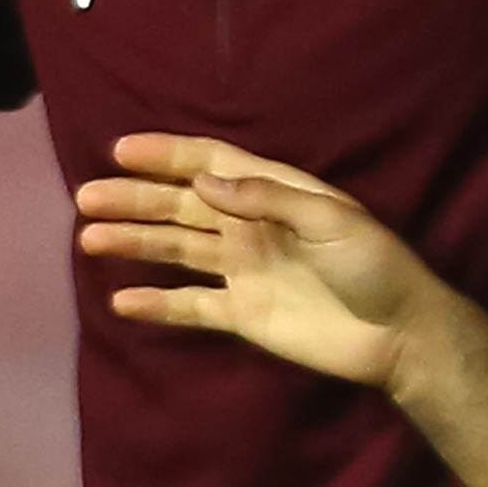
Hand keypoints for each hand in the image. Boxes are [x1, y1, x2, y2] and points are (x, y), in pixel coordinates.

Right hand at [75, 133, 439, 389]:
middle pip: (182, 205)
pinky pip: (191, 305)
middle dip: (135, 199)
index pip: (210, 164)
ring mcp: (243, 270)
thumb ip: (269, 199)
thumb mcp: (332, 221)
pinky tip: (122, 301)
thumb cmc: (375, 265)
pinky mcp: (243, 314)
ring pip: (177, 250)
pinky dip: (158, 303)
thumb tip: (206, 184)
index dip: (167, 155)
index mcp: (273, 193)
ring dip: (135, 242)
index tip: (120, 150)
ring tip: (90, 240)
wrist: (400, 336)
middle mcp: (249, 226)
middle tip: (86, 198)